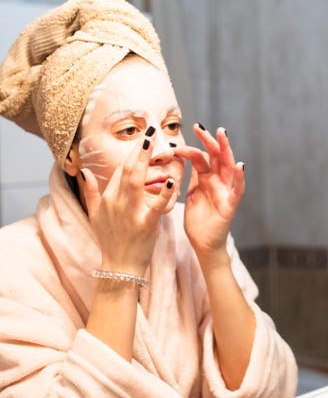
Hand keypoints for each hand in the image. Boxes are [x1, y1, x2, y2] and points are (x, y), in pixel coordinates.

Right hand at [81, 129, 177, 275]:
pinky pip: (156, 205)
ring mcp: (130, 212)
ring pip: (136, 181)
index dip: (131, 152)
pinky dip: (164, 193)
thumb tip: (84, 171)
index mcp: (108, 198)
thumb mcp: (94, 215)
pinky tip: (173, 179)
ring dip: (144, 160)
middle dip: (138, 149)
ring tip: (153, 142)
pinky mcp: (145, 224)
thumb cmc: (110, 240)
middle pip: (127, 169)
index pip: (120, 169)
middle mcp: (116, 202)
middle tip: (149, 130)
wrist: (119, 267)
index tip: (142, 138)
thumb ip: (90, 192)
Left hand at [174, 124, 244, 265]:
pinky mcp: (230, 205)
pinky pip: (238, 190)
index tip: (181, 137)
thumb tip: (186, 158)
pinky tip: (240, 166)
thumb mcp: (192, 193)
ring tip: (222, 134)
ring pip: (228, 167)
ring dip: (226, 150)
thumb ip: (192, 177)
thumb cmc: (198, 220)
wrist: (203, 244)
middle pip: (216, 157)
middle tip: (200, 127)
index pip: (202, 157)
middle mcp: (218, 182)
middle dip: (209, 140)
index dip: (193, 146)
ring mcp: (226, 192)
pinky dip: (240, 178)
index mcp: (207, 179)